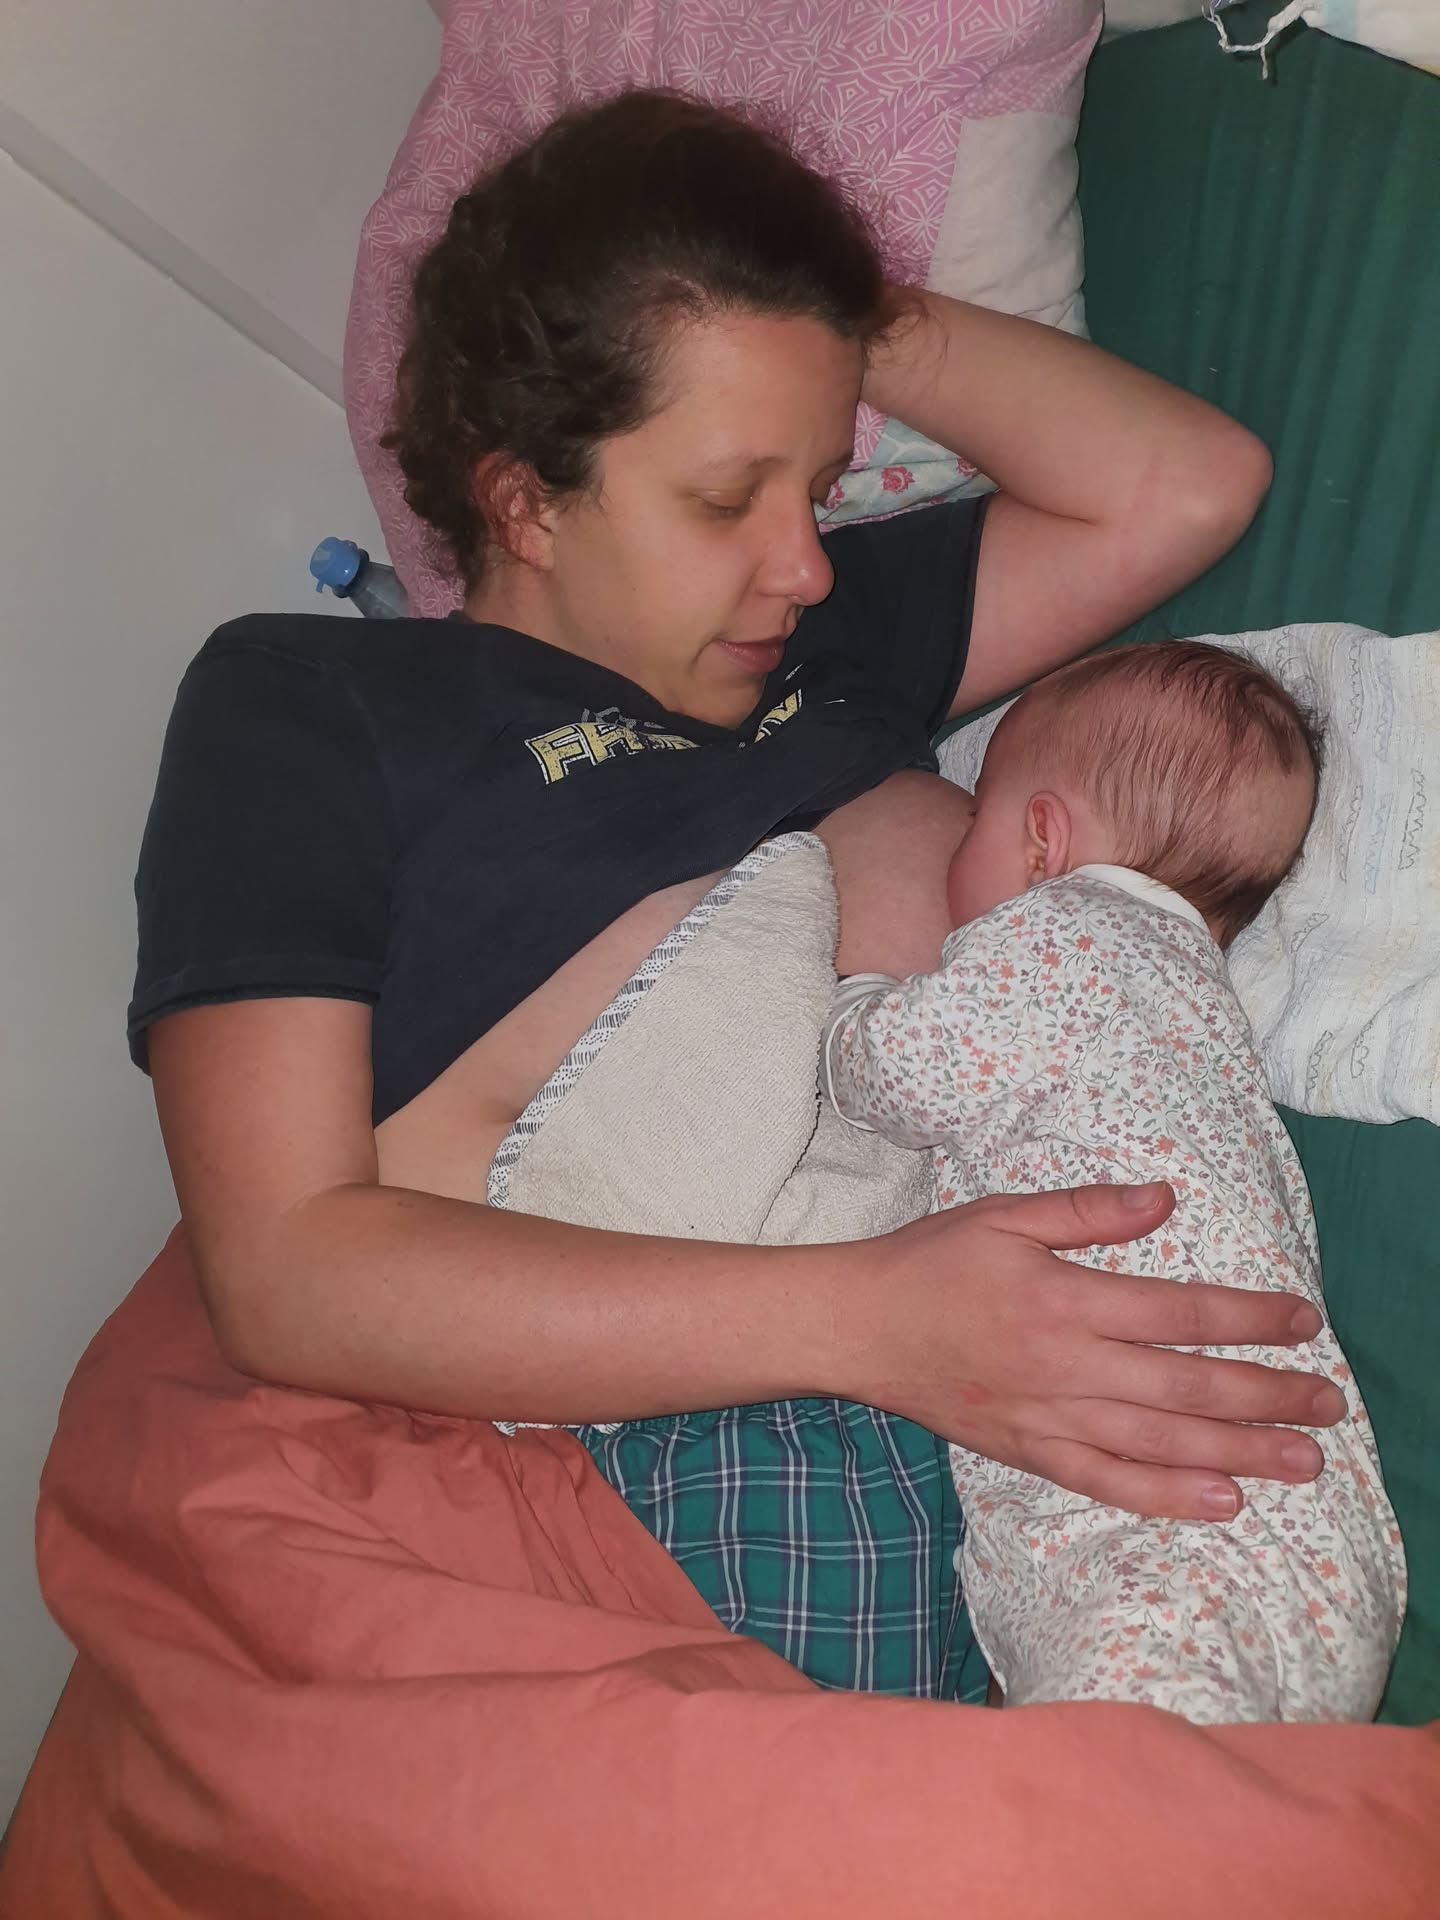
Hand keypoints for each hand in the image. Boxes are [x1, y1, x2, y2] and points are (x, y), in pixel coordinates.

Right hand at [838, 1182, 1343, 1522]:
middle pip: (1187, 1386)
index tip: (1304, 1321)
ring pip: (1162, 1442)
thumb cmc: (930, 1263)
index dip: (1250, 1318)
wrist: (856, 1327)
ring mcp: (1050, 1418)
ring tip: (1302, 1462)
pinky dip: (1168, 1496)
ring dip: (1239, 1452)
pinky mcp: (1031, 1454)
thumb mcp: (1003, 1214)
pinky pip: (1109, 1482)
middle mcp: (1067, 1366)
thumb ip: (1087, 1209)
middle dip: (1267, 1395)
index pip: (1181, 1313)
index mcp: (1065, 1299)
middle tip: (1329, 1405)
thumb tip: (1164, 1200)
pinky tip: (1221, 1501)